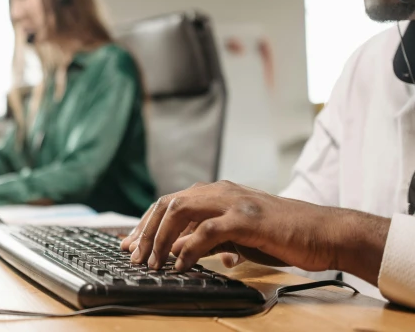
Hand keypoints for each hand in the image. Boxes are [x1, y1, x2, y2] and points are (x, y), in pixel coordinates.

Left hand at [120, 180, 389, 284]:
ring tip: (152, 262)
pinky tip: (180, 264)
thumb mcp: (237, 238)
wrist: (324, 232)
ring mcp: (232, 202)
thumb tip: (178, 252)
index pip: (170, 203)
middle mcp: (220, 191)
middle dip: (146, 231)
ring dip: (161, 238)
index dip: (146, 224)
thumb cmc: (283, 235)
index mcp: (216, 193)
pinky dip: (188, 247)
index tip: (130, 245)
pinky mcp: (246, 218)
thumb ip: (208, 241)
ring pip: (180, 211)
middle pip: (168, 204)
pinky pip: (207, 230)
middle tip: (134, 256)